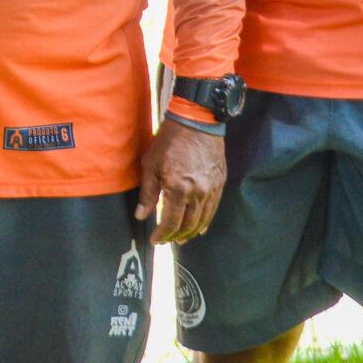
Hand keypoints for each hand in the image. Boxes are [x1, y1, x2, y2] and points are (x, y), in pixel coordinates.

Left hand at [136, 119, 224, 243]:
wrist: (196, 122)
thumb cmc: (169, 141)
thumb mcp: (151, 165)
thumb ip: (148, 193)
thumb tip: (141, 215)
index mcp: (178, 189)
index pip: (171, 222)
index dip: (163, 235)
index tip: (156, 240)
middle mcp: (198, 193)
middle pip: (188, 225)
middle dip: (176, 236)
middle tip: (167, 241)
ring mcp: (211, 189)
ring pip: (203, 220)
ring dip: (191, 232)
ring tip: (181, 238)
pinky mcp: (220, 183)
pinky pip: (213, 209)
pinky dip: (206, 221)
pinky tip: (200, 227)